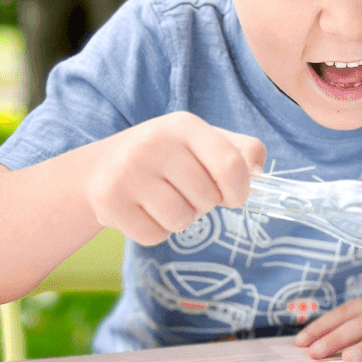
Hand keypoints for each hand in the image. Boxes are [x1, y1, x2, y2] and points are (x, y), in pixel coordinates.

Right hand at [86, 111, 265, 244]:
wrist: (102, 167)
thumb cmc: (167, 157)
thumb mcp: (203, 142)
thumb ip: (239, 151)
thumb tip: (259, 173)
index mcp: (184, 125)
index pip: (230, 164)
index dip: (240, 190)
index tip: (233, 197)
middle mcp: (153, 143)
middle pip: (207, 198)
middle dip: (204, 205)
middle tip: (184, 193)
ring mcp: (128, 171)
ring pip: (181, 220)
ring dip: (179, 220)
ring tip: (163, 201)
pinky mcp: (109, 200)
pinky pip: (154, 235)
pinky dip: (155, 231)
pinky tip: (143, 211)